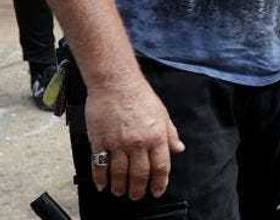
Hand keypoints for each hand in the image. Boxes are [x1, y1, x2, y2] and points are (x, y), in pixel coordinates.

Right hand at [85, 80, 184, 199]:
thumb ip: (170, 134)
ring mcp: (118, 143)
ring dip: (120, 186)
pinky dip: (100, 178)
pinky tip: (103, 184)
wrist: (116, 84)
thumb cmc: (141, 97)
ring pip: (119, 173)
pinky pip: (99, 165)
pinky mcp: (100, 141)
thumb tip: (179, 149)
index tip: (157, 191)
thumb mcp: (162, 114)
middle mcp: (138, 143)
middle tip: (136, 196)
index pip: (161, 166)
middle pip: (140, 174)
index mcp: (156, 136)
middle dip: (139, 189)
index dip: (160, 182)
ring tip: (120, 192)